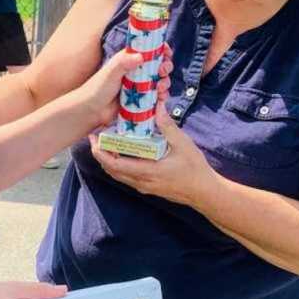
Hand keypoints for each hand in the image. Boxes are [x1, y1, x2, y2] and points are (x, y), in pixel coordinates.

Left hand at [72, 45, 172, 135]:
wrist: (91, 111)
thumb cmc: (97, 89)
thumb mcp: (110, 72)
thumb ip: (123, 63)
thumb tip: (141, 56)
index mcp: (128, 60)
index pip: (148, 50)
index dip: (160, 50)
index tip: (167, 52)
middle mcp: (135, 71)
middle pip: (157, 66)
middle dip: (165, 67)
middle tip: (163, 72)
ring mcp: (139, 86)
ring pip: (159, 81)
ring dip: (164, 83)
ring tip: (161, 87)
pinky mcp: (140, 100)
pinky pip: (155, 96)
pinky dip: (161, 96)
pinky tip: (160, 98)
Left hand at [90, 101, 214, 206]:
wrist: (204, 192)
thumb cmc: (195, 169)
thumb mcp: (183, 144)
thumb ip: (168, 126)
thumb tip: (158, 106)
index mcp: (147, 171)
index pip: (115, 165)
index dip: (100, 153)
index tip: (94, 139)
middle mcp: (142, 182)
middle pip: (112, 171)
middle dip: (100, 155)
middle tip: (96, 137)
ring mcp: (144, 187)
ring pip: (118, 175)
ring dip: (109, 160)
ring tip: (107, 143)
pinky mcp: (148, 187)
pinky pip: (127, 177)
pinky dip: (120, 165)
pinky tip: (124, 153)